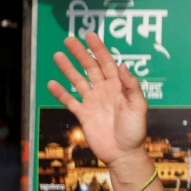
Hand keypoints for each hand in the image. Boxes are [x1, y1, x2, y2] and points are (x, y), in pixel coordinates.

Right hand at [47, 32, 148, 168]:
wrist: (124, 154)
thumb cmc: (135, 131)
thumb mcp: (139, 107)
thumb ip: (131, 87)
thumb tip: (122, 66)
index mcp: (119, 87)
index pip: (108, 63)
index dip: (99, 49)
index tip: (90, 36)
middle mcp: (105, 91)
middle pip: (90, 68)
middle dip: (80, 54)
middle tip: (69, 40)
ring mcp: (93, 102)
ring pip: (78, 81)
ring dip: (68, 69)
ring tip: (57, 55)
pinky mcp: (84, 115)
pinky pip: (70, 101)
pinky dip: (61, 93)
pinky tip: (52, 83)